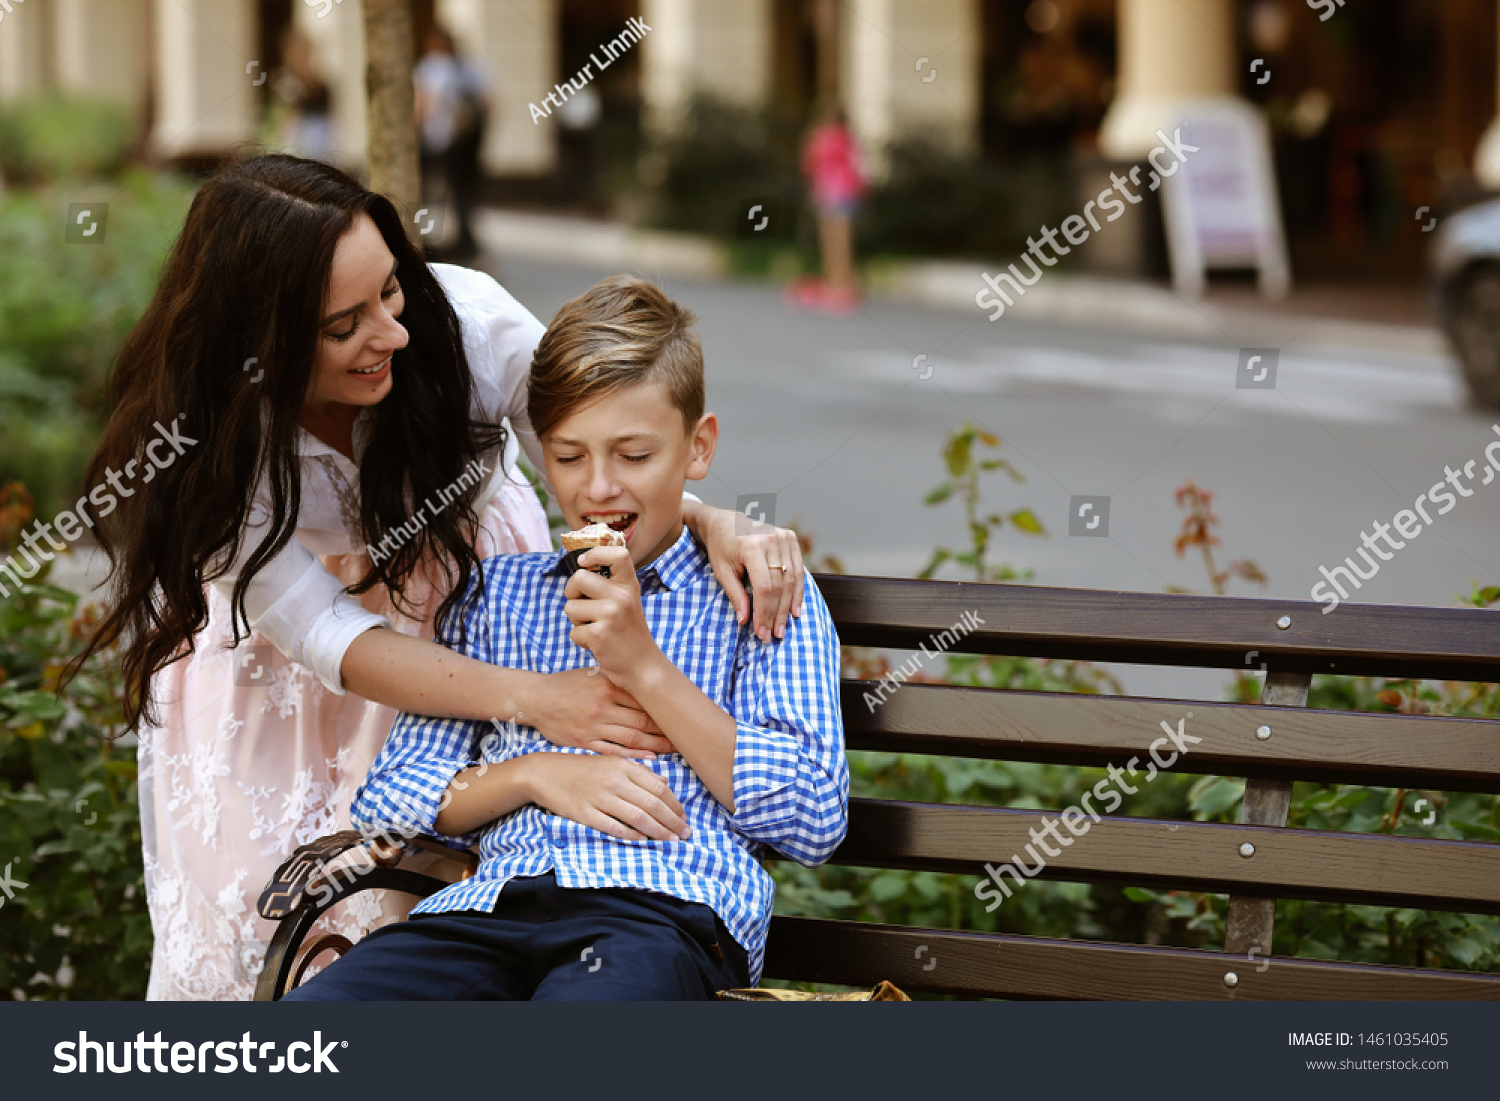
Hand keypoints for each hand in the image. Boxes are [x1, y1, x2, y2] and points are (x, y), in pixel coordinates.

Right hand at [524, 753, 689, 841]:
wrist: (544, 773)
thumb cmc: (580, 768)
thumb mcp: (610, 761)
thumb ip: (638, 771)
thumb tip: (665, 784)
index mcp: (623, 766)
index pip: (658, 787)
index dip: (674, 805)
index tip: (683, 817)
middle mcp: (613, 781)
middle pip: (652, 804)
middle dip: (672, 821)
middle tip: (685, 833)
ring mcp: (599, 797)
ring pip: (637, 817)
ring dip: (658, 831)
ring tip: (671, 840)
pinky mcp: (584, 813)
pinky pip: (613, 826)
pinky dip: (630, 835)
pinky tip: (643, 841)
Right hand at [527, 666, 673, 757]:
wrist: (535, 698)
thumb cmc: (567, 684)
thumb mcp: (592, 673)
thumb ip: (617, 680)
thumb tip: (646, 683)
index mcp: (607, 685)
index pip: (644, 699)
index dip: (663, 709)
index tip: (679, 714)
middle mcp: (603, 706)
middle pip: (642, 721)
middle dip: (665, 731)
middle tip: (683, 736)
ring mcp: (593, 725)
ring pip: (632, 739)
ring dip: (655, 746)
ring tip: (673, 750)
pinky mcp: (584, 741)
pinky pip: (613, 751)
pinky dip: (633, 756)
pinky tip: (650, 760)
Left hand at [564, 546, 660, 686]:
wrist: (644, 668)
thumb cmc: (629, 635)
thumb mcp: (627, 604)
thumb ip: (610, 588)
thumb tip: (578, 574)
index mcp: (629, 586)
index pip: (618, 553)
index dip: (596, 553)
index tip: (585, 562)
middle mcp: (622, 597)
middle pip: (579, 578)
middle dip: (572, 593)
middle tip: (583, 607)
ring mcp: (611, 615)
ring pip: (570, 607)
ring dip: (576, 621)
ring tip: (595, 629)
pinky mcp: (599, 634)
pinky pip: (573, 631)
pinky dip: (580, 640)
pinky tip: (597, 644)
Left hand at [697, 507, 804, 641]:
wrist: (724, 522)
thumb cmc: (721, 548)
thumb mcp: (722, 572)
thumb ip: (736, 595)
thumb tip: (745, 621)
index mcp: (751, 545)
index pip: (764, 587)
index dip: (764, 612)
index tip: (761, 632)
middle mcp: (770, 539)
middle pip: (779, 585)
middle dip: (776, 613)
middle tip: (774, 634)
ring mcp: (783, 536)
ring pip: (791, 579)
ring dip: (788, 606)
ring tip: (783, 627)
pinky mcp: (790, 537)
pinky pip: (798, 569)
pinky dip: (797, 591)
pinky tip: (794, 609)